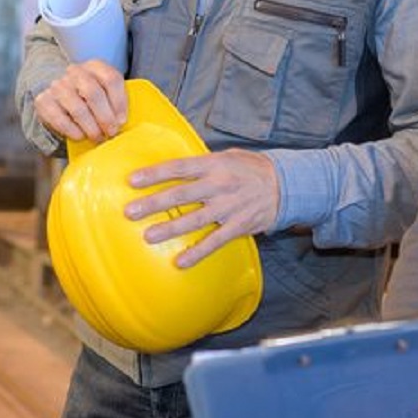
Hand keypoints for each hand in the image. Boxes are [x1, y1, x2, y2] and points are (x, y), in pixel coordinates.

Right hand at [33, 61, 127, 143]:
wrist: (60, 98)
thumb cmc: (89, 99)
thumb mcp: (105, 92)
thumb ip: (116, 101)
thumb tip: (124, 122)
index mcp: (94, 66)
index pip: (111, 79)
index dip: (120, 102)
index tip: (122, 120)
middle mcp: (75, 72)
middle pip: (93, 93)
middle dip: (105, 117)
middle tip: (111, 132)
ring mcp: (57, 85)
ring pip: (78, 108)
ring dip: (91, 127)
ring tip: (97, 137)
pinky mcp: (43, 101)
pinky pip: (60, 119)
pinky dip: (73, 131)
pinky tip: (80, 136)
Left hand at [123, 150, 279, 268]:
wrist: (286, 185)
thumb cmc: (251, 169)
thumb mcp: (227, 156)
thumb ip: (202, 163)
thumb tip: (174, 167)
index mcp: (214, 164)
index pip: (179, 167)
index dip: (154, 174)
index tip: (132, 181)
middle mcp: (220, 184)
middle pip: (181, 193)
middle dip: (154, 203)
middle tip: (131, 211)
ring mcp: (229, 206)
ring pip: (195, 218)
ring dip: (171, 228)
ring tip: (148, 236)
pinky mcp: (239, 226)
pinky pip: (215, 241)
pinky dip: (198, 252)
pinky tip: (180, 262)